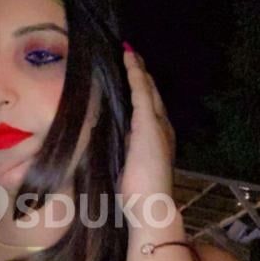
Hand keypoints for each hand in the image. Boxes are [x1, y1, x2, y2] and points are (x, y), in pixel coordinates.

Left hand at [117, 44, 176, 231]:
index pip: (146, 109)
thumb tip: (98, 145)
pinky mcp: (149, 125)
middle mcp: (161, 129)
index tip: (129, 77)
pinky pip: (141, 92)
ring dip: (139, 70)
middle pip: (151, 95)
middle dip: (141, 76)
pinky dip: (135, 74)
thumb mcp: (124, 170)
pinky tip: (128, 58)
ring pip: (147, 89)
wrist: (152, 208)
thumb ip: (118, 155)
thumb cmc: (136, 198)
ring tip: (129, 52)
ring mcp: (157, 125)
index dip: (139, 91)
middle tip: (130, 56)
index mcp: (155, 141)